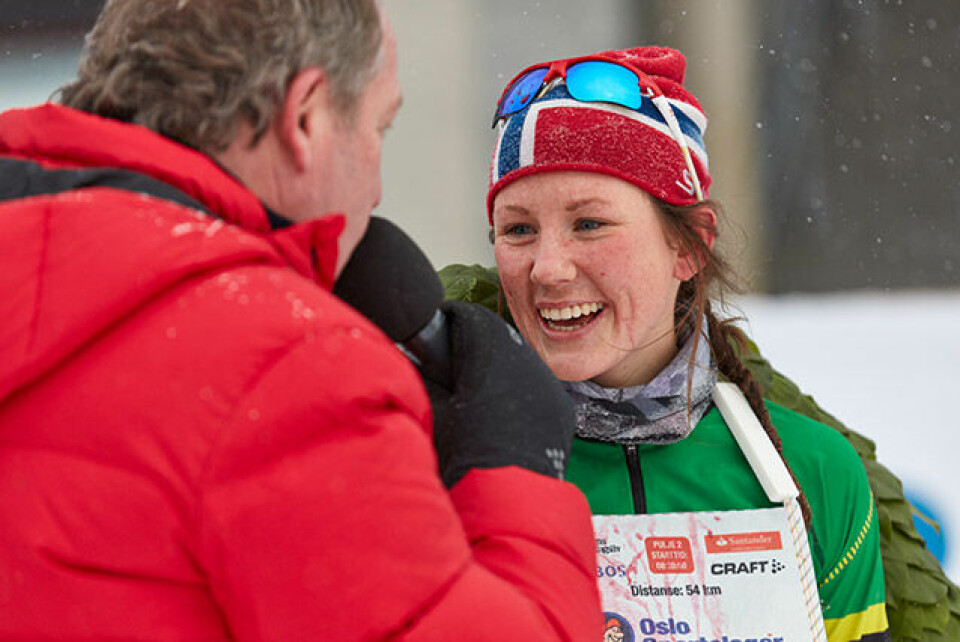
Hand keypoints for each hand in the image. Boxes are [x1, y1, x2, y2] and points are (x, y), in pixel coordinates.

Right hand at [425, 301, 575, 487]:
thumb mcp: (430, 412)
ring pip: (517, 365)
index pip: (467, 317)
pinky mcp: (560, 414)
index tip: (431, 335)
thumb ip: (420, 379)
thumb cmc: (464, 459)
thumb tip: (410, 364)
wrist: (506, 506)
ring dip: (493, 373)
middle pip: (495, 340)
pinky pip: (535, 392)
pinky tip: (495, 420)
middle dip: (469, 349)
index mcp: (494, 353)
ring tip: (469, 398)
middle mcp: (529, 364)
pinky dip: (514, 396)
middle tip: (445, 368)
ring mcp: (550, 390)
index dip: (445, 323)